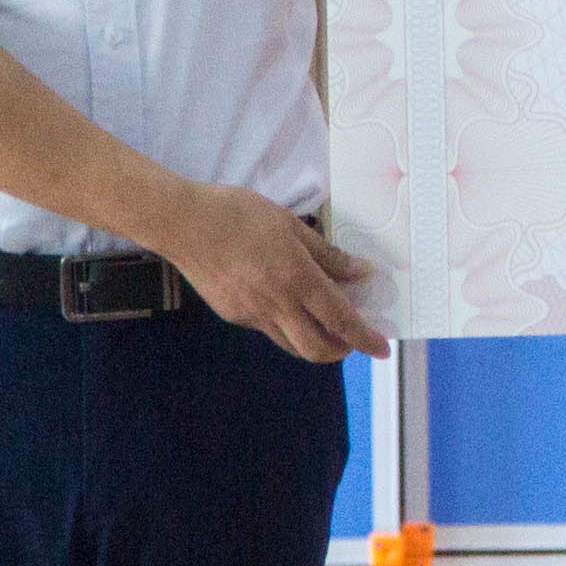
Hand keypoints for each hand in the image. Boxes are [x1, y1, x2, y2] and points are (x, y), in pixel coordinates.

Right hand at [155, 185, 390, 361]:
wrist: (184, 224)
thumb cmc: (238, 214)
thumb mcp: (291, 225)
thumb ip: (327, 254)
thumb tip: (360, 272)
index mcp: (297, 279)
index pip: (341, 320)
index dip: (365, 339)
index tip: (382, 349)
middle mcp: (277, 305)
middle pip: (317, 349)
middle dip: (341, 351)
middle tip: (352, 339)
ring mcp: (252, 314)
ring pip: (291, 344)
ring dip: (314, 342)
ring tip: (324, 323)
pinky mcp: (233, 315)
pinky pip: (268, 329)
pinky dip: (286, 326)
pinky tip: (286, 304)